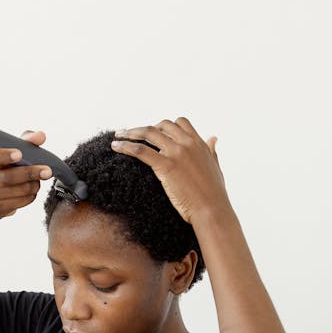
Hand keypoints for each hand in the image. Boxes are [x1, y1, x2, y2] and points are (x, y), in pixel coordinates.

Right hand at [0, 130, 51, 218]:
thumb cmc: (3, 168)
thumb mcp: (10, 152)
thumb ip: (25, 141)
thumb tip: (40, 136)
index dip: (2, 155)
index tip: (19, 153)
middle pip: (5, 178)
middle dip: (28, 173)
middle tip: (47, 170)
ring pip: (15, 191)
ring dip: (33, 184)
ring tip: (40, 179)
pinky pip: (20, 202)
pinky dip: (31, 195)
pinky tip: (32, 189)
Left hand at [111, 117, 229, 225]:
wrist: (211, 210)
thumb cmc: (214, 194)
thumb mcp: (215, 166)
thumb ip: (211, 150)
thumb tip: (213, 137)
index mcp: (199, 143)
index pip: (180, 123)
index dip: (165, 125)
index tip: (155, 132)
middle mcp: (187, 144)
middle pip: (162, 125)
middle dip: (146, 127)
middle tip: (132, 134)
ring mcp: (176, 153)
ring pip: (148, 133)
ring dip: (131, 132)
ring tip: (118, 136)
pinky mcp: (166, 166)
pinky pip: (140, 150)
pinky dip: (126, 146)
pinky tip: (116, 147)